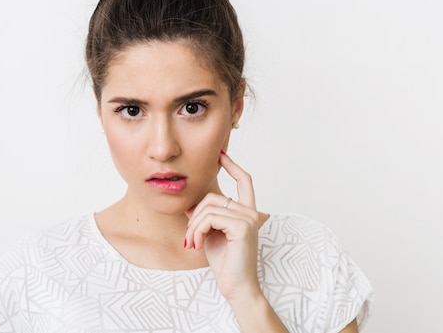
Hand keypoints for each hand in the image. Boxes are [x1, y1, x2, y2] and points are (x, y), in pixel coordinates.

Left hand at [184, 151, 266, 300]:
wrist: (236, 287)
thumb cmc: (225, 264)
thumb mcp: (211, 235)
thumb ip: (205, 218)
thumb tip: (190, 205)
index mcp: (247, 213)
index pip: (244, 181)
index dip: (232, 166)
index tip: (221, 155)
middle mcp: (252, 212)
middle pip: (214, 197)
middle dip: (195, 215)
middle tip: (190, 237)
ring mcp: (249, 218)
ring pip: (208, 208)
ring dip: (194, 226)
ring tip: (193, 243)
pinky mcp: (243, 226)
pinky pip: (210, 218)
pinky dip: (198, 230)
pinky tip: (198, 244)